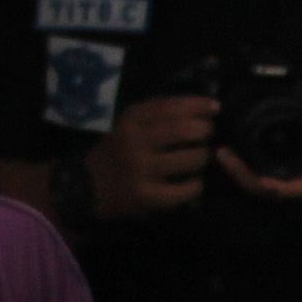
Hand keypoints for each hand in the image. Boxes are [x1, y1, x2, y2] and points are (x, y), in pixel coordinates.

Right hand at [87, 93, 218, 218]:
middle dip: (205, 130)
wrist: (86, 186)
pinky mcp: (147, 196)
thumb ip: (159, 114)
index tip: (215, 107)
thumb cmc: (119, 152)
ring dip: (203, 157)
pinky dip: (196, 185)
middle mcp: (134, 142)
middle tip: (208, 135)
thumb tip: (207, 106)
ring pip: (191, 159)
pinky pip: (187, 189)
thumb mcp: (130, 125)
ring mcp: (140, 169)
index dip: (197, 105)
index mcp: (130, 121)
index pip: (169, 107)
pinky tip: (193, 183)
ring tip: (199, 158)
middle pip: (183, 131)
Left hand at [220, 93, 301, 201]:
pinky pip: (273, 187)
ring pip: (271, 193)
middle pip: (276, 194)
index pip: (301, 187)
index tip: (258, 176)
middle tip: (223, 154)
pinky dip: (252, 176)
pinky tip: (237, 158)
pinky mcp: (301, 184)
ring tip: (224, 154)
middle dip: (246, 179)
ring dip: (245, 177)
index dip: (277, 186)